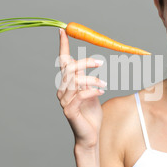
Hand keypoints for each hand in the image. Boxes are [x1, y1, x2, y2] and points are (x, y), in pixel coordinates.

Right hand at [56, 29, 105, 148]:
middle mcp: (62, 90)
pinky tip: (101, 91)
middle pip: (69, 69)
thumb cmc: (91, 114)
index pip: (63, 62)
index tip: (62, 31)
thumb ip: (88, 79)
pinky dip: (91, 91)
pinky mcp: (70, 111)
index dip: (63, 46)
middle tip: (101, 62)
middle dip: (85, 62)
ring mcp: (64, 101)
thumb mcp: (92, 91)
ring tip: (104, 83)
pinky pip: (80, 95)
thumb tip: (93, 64)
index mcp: (67, 84)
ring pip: (75, 81)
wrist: (90, 135)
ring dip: (92, 79)